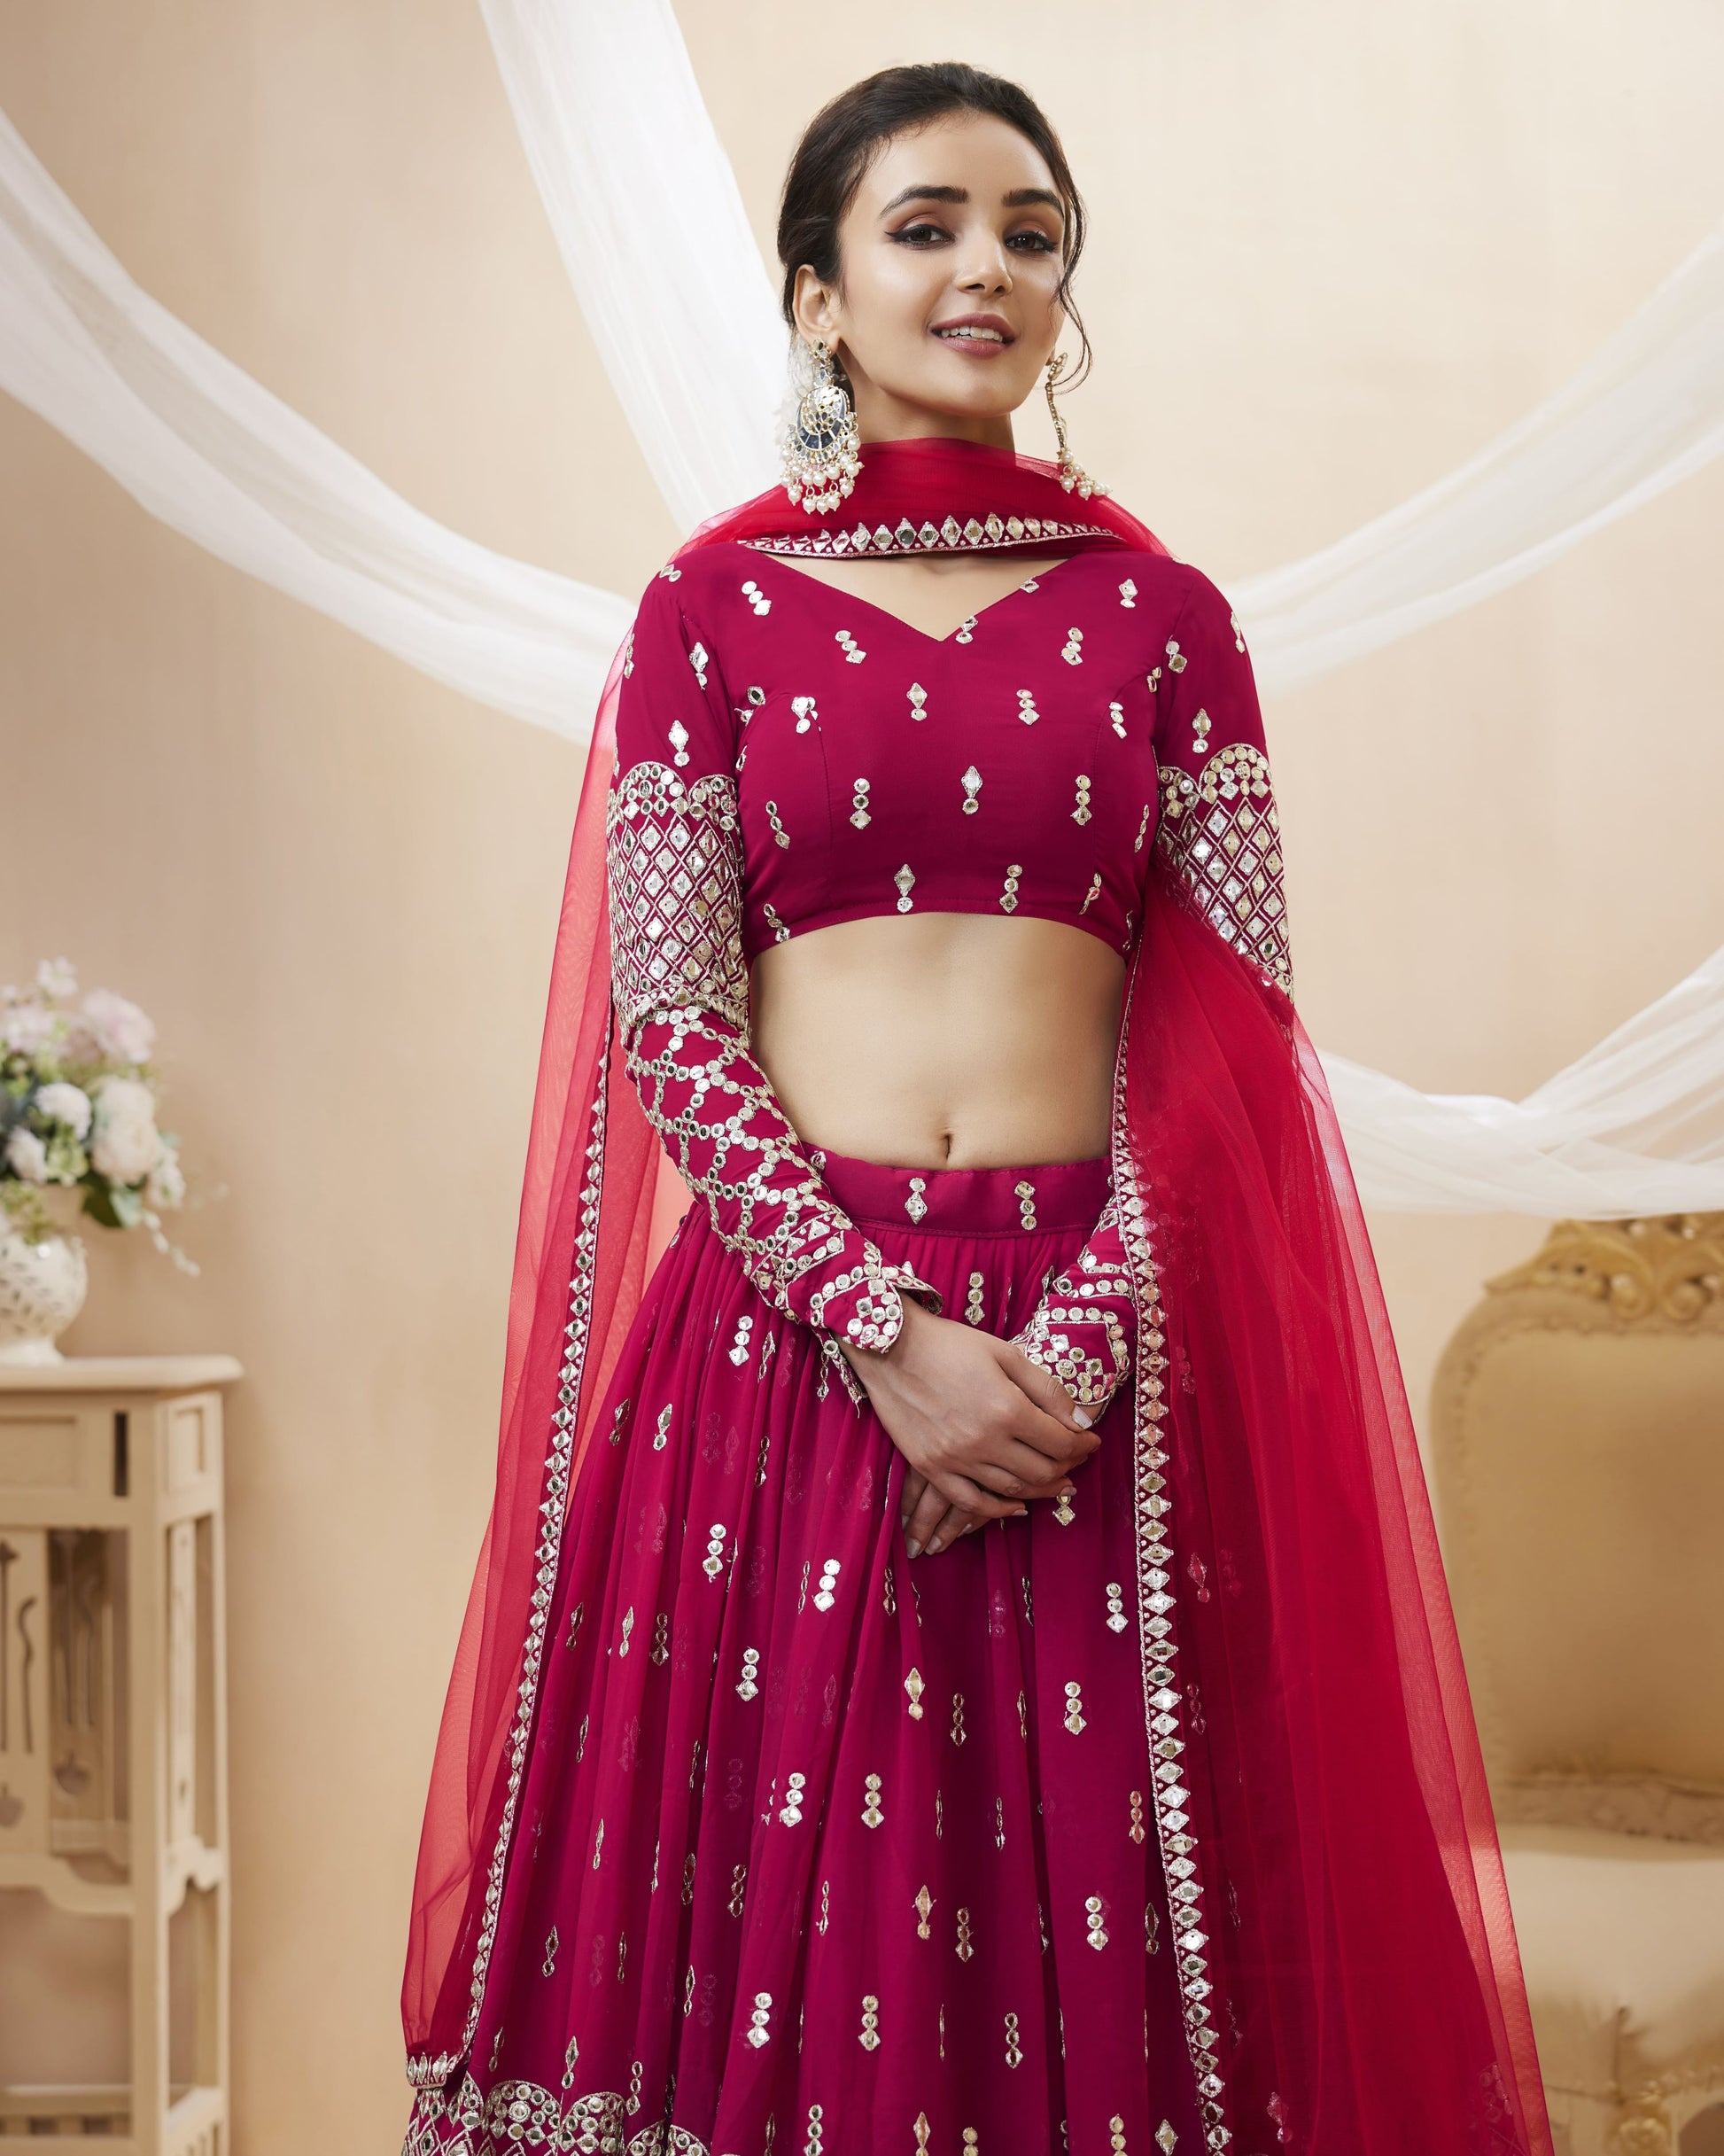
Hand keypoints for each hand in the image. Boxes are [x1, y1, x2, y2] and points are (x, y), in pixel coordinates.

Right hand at [840, 1296, 1099, 1556]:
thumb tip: (1080, 1422)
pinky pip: (971, 1501)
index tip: (1091, 1441)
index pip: (1061, 1442)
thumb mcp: (1006, 1354)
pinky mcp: (931, 1467)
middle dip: (1067, 1467)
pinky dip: (998, 1510)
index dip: (1083, 1445)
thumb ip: (1046, 1390)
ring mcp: (955, 1458)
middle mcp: (984, 1440)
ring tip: (1056, 1483)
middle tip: (1076, 1460)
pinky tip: (1016, 1506)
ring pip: (1012, 1490)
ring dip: (1041, 1490)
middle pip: (1041, 1471)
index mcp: (1007, 1408)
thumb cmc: (951, 1344)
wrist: (890, 1347)